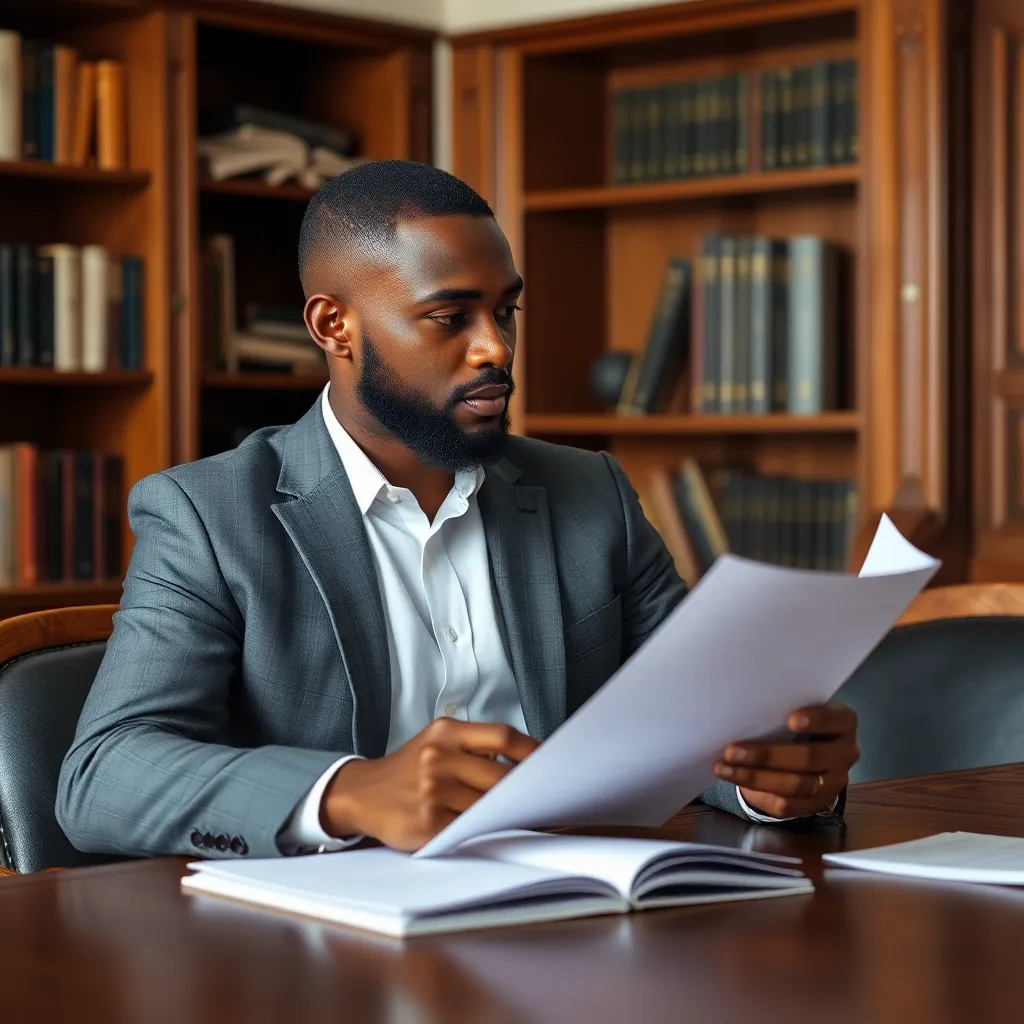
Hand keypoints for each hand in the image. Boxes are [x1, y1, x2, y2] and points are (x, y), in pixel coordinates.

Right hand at [321, 719, 538, 851]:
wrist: (363, 793)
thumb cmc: (410, 767)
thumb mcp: (437, 741)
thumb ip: (476, 746)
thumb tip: (528, 763)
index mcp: (446, 732)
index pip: (503, 736)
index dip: (534, 751)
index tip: (553, 763)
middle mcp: (438, 758)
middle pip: (501, 775)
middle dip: (526, 790)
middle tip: (546, 797)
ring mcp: (431, 792)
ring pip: (489, 806)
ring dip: (508, 813)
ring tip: (523, 814)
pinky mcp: (427, 824)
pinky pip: (470, 829)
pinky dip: (486, 830)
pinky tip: (493, 828)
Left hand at [712, 701, 858, 817]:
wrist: (804, 751)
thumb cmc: (794, 720)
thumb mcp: (794, 708)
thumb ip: (781, 708)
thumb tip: (744, 708)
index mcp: (844, 723)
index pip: (836, 720)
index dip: (816, 720)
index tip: (790, 719)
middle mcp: (845, 754)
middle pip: (808, 757)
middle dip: (766, 755)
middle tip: (731, 750)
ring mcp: (834, 782)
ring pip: (795, 785)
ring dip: (755, 777)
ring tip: (723, 768)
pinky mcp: (818, 803)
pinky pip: (789, 805)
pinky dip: (758, 792)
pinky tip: (735, 780)